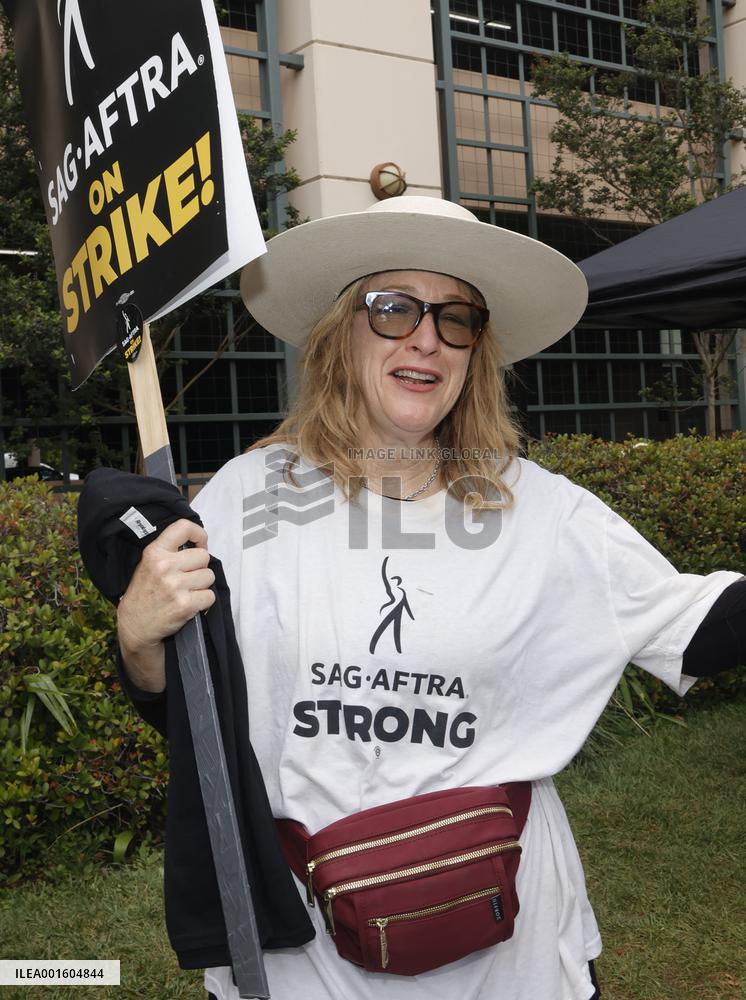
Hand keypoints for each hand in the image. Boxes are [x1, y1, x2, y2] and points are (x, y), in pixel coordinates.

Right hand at [117, 518, 215, 691]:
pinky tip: (190, 603)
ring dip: (202, 585)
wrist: (135, 625)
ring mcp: (175, 586)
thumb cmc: (145, 591)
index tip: (200, 544)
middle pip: (203, 556)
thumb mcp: (149, 563)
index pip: (183, 527)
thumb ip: (170, 551)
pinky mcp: (185, 605)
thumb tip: (200, 543)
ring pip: (209, 576)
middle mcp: (165, 566)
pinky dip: (204, 601)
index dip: (199, 534)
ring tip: (187, 591)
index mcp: (155, 552)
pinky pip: (210, 596)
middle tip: (188, 577)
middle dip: (200, 567)